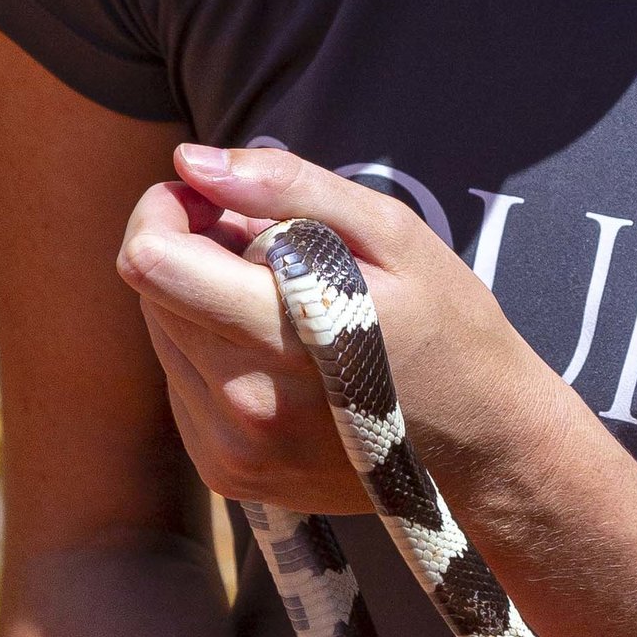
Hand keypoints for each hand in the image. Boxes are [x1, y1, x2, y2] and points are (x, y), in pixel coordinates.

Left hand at [115, 146, 544, 518]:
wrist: (485, 446)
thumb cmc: (447, 324)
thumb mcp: (390, 234)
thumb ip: (286, 189)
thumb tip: (190, 161)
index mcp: (282, 338)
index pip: (151, 261)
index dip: (165, 211)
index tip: (212, 199)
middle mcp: (244, 405)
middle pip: (152, 295)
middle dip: (193, 251)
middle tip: (270, 250)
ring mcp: (233, 450)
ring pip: (164, 338)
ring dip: (203, 304)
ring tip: (285, 305)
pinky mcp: (229, 475)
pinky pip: (184, 387)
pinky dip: (216, 354)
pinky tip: (280, 354)